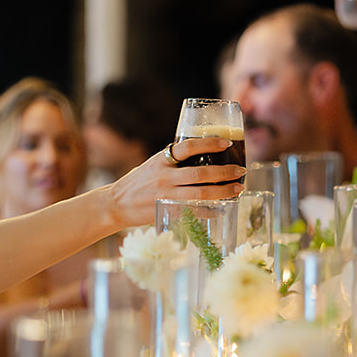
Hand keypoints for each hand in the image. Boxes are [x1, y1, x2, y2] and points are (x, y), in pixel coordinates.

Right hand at [109, 138, 244, 228]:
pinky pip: (194, 212)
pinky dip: (211, 210)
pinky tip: (224, 208)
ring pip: (201, 194)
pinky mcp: (167, 212)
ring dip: (223, 191)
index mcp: (161, 160)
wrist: (115, 204)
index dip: (208, 144)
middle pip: (200, 173)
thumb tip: (203, 155)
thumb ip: (174, 162)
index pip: (187, 147)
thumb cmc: (138, 182)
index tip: (226, 144)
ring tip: (238, 189)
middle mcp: (164, 177)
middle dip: (225, 172)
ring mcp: (166, 196)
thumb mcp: (153, 165)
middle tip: (241, 171)